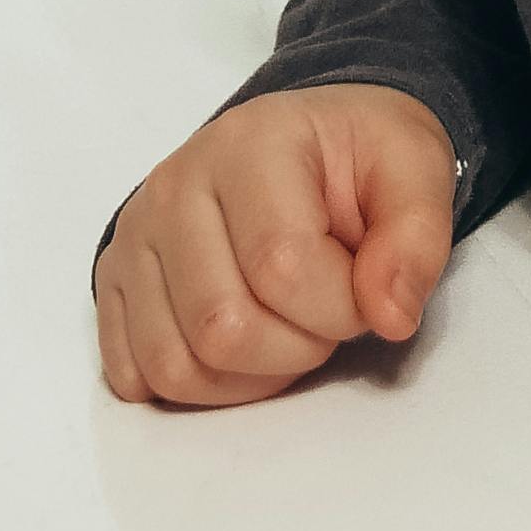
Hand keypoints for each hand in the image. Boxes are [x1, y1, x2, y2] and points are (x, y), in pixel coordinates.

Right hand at [95, 85, 455, 408]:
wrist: (309, 143)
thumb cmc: (357, 159)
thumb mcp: (415, 170)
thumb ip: (417, 238)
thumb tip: (390, 315)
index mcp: (250, 143)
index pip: (282, 266)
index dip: (340, 306)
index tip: (366, 287)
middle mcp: (175, 184)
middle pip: (221, 328)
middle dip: (296, 347)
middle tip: (324, 310)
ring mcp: (136, 235)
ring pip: (175, 365)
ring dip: (248, 377)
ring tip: (285, 326)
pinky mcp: (114, 282)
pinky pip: (137, 377)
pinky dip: (196, 387)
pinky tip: (239, 347)